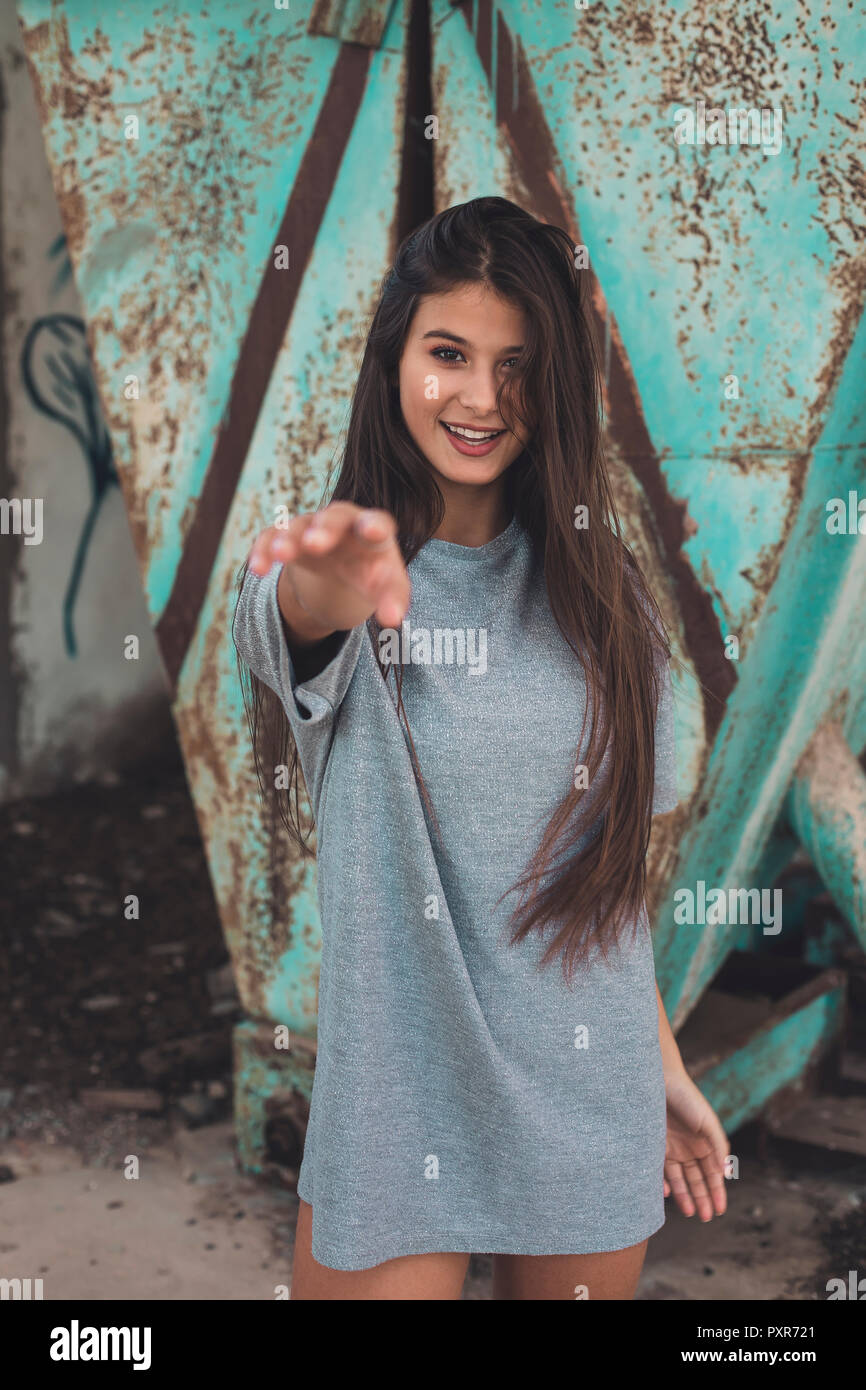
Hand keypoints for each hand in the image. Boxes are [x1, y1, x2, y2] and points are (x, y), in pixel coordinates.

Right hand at [247, 501, 410, 635]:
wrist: (342, 564)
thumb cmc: (370, 571)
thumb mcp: (387, 585)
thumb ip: (393, 600)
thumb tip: (392, 620)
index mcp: (373, 532)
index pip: (377, 522)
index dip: (374, 526)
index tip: (372, 532)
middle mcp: (342, 522)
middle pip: (335, 518)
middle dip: (326, 529)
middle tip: (314, 544)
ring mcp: (311, 526)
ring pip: (298, 526)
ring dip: (289, 539)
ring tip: (281, 555)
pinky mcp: (287, 536)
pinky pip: (271, 537)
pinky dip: (264, 550)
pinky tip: (259, 568)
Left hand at [663, 1069, 728, 1221]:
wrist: (659, 1079)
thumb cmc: (687, 1098)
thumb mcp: (707, 1122)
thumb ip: (718, 1146)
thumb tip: (726, 1172)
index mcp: (706, 1144)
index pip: (713, 1174)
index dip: (717, 1192)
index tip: (720, 1210)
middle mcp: (690, 1148)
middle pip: (698, 1179)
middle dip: (703, 1199)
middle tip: (706, 1218)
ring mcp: (672, 1147)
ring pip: (680, 1178)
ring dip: (685, 1195)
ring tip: (690, 1213)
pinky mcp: (655, 1145)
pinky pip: (660, 1170)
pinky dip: (664, 1183)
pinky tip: (668, 1194)